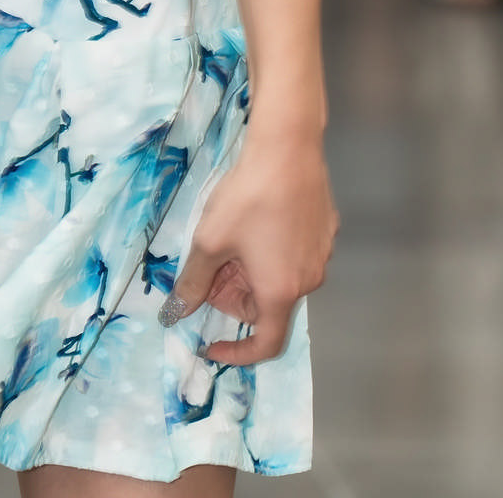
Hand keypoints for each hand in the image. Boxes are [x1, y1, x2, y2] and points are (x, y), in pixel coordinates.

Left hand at [168, 128, 337, 364]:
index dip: (237, 354)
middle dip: (235, 295)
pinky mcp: (326, 230)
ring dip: (252, 272)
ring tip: (230, 237)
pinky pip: (295, 255)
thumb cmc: (248, 198)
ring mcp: (322, 255)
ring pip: (281, 279)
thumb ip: (193, 282)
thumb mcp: (210, 240)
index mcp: (281, 292)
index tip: (211, 344)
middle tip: (211, 265)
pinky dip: (272, 251)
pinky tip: (256, 218)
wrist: (288, 148)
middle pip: (268, 307)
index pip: (266, 345)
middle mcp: (309, 281)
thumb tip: (175, 314)